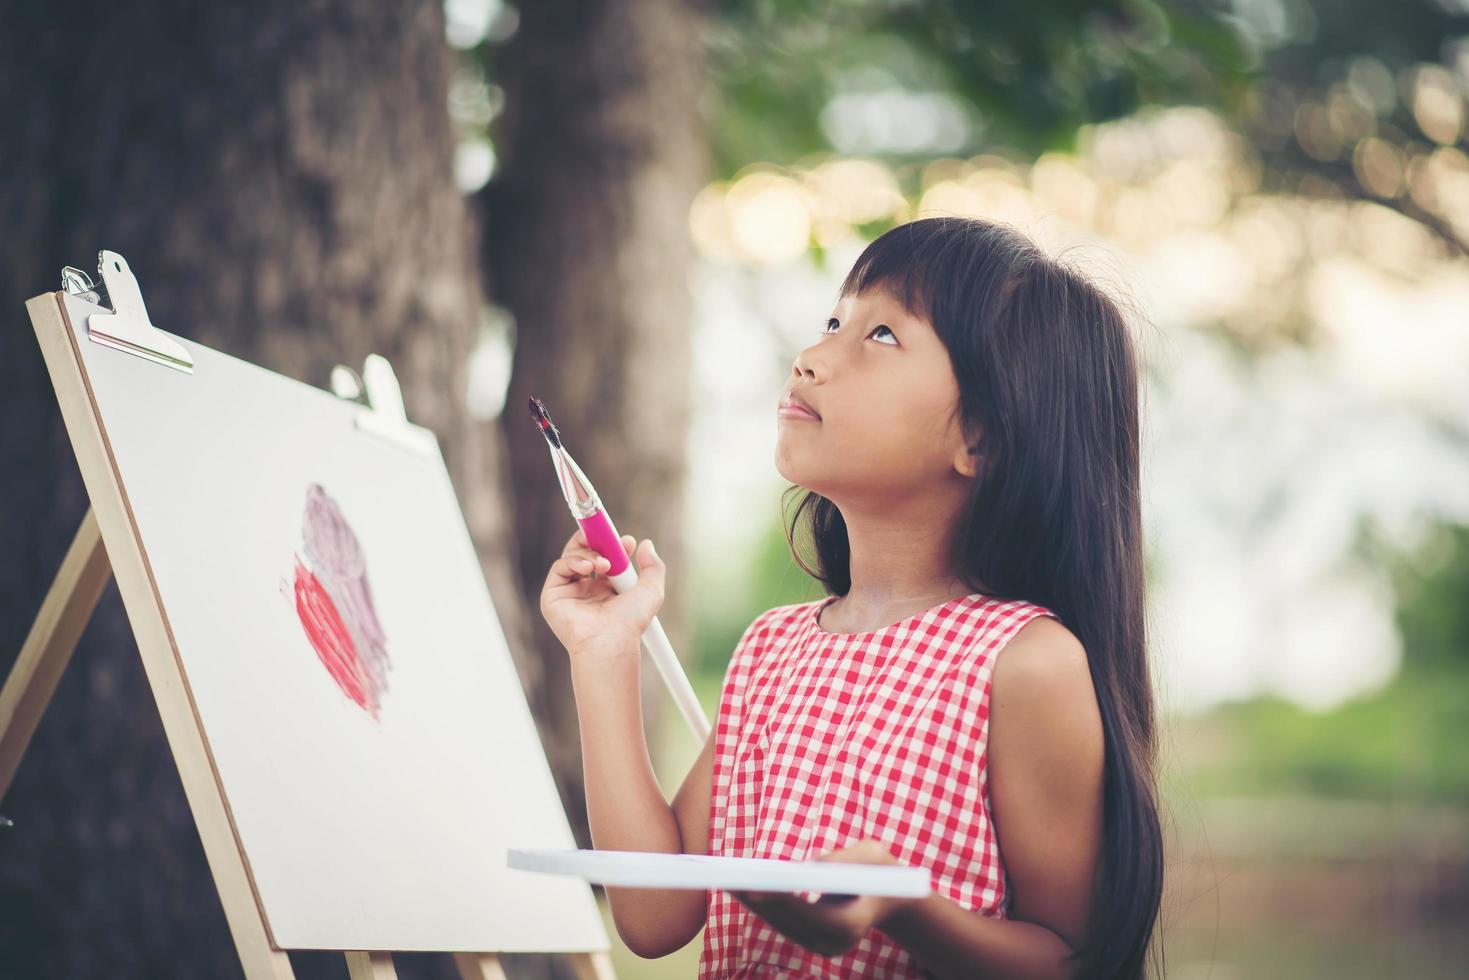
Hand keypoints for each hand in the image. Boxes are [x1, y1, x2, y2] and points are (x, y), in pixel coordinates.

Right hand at [539, 527, 664, 661]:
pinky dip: (574, 560)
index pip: (607, 557)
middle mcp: (587, 590)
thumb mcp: (651, 591)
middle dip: (597, 539)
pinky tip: (589, 568)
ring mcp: (570, 592)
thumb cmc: (630, 623)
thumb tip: (646, 544)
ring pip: (573, 556)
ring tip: (605, 564)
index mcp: (608, 590)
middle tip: (608, 536)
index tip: (628, 541)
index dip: (614, 545)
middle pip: (585, 551)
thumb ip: (653, 567)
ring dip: (590, 552)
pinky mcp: (553, 595)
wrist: (610, 640)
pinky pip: (560, 566)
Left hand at [729, 840, 918, 957]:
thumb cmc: (880, 869)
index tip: (753, 885)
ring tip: (726, 879)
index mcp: (852, 924)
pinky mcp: (812, 942)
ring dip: (753, 903)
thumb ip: (843, 859)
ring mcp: (823, 947)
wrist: (891, 898)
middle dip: (757, 899)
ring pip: (780, 924)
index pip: (809, 914)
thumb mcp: (872, 853)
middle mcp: (835, 943)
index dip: (780, 899)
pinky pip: (783, 924)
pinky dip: (763, 905)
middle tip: (728, 877)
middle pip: (788, 922)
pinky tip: (743, 887)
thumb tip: (808, 866)